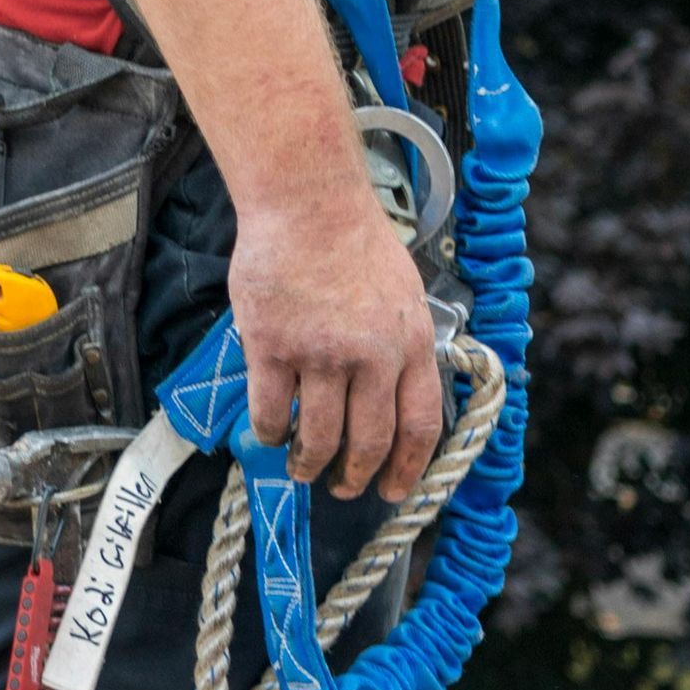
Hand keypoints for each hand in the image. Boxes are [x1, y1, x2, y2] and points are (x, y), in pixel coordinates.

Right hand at [228, 183, 440, 501]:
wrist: (307, 202)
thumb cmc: (353, 237)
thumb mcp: (404, 291)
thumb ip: (404, 342)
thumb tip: (399, 389)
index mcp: (411, 342)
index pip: (418, 425)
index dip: (407, 468)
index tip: (394, 488)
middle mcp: (372, 355)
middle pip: (369, 441)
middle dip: (356, 476)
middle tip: (344, 488)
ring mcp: (321, 354)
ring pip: (319, 436)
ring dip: (309, 463)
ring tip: (301, 468)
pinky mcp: (274, 347)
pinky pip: (271, 410)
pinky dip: (270, 432)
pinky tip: (270, 434)